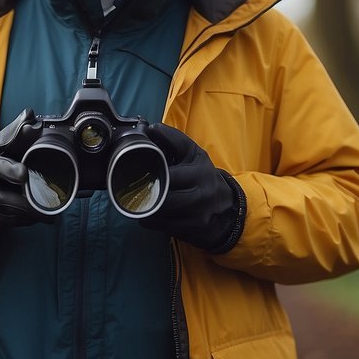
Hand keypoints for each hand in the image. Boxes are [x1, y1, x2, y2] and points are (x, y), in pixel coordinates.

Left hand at [141, 123, 245, 252]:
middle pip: (163, 196)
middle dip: (145, 192)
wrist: (227, 209)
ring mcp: (197, 215)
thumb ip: (173, 139)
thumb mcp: (194, 154)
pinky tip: (146, 213)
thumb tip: (150, 128)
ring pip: (160, 212)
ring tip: (135, 199)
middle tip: (130, 187)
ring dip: (144, 206)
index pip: (169, 174)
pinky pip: (162, 226)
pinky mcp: (191, 230)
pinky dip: (149, 220)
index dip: (150, 173)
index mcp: (200, 171)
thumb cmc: (204, 177)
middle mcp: (201, 194)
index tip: (135, 170)